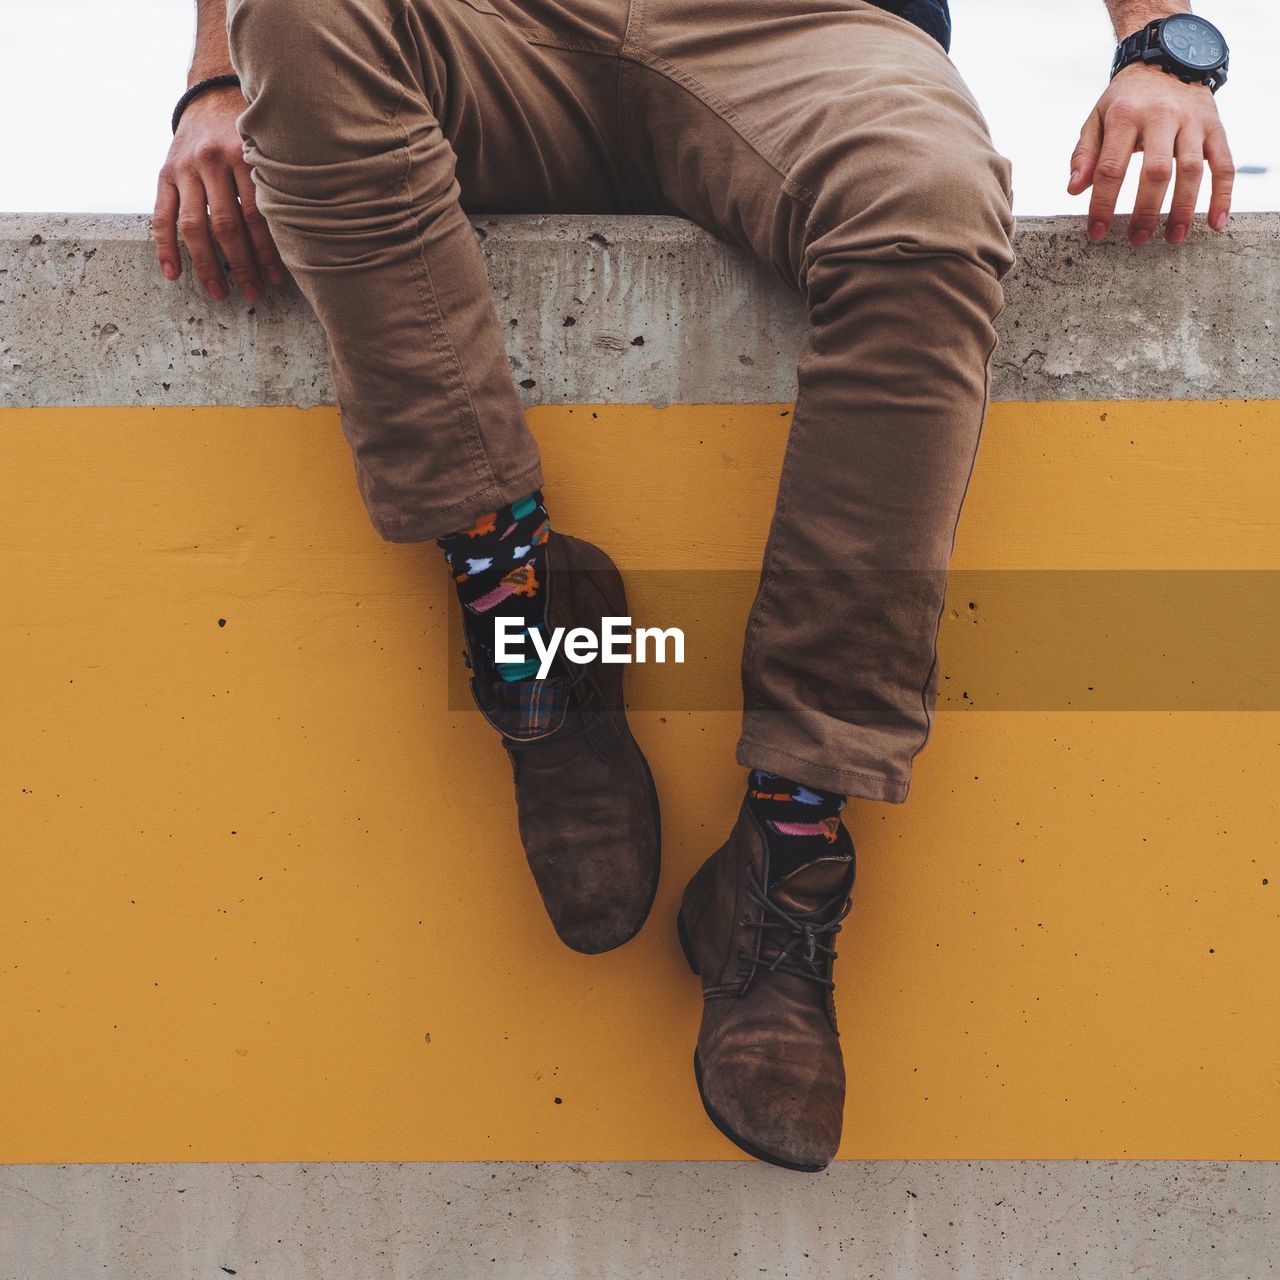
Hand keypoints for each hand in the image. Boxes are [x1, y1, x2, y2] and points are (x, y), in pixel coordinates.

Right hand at [153, 85, 286, 299]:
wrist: (210, 97)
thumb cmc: (249, 135)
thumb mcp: (267, 150)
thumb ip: (275, 184)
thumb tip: (301, 236)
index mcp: (244, 156)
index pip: (257, 215)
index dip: (267, 250)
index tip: (278, 277)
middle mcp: (211, 161)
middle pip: (226, 225)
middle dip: (241, 264)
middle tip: (253, 292)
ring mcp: (185, 168)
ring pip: (194, 226)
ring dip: (206, 265)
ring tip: (218, 292)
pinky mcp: (165, 174)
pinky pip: (162, 216)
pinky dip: (165, 248)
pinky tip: (173, 274)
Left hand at [1068, 62, 1233, 245]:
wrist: (1167, 58)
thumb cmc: (1125, 101)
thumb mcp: (1097, 119)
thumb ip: (1085, 154)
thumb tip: (1074, 189)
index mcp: (1126, 116)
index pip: (1111, 168)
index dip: (1103, 204)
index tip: (1097, 232)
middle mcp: (1162, 116)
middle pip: (1155, 171)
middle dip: (1146, 210)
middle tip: (1137, 239)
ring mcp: (1192, 122)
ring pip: (1191, 170)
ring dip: (1183, 208)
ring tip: (1173, 238)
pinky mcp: (1215, 127)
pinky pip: (1224, 164)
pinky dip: (1223, 195)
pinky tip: (1216, 223)